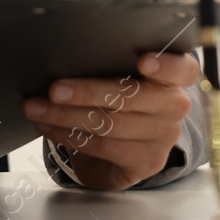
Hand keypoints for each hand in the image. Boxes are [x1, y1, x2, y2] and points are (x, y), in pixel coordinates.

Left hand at [24, 51, 197, 190]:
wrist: (129, 147)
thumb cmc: (123, 98)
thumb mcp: (126, 77)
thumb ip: (113, 65)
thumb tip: (67, 57)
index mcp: (175, 77)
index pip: (183, 69)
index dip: (165, 65)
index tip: (143, 61)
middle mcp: (175, 106)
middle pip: (131, 96)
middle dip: (87, 92)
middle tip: (54, 89)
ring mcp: (163, 137)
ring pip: (110, 124)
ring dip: (66, 116)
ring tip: (37, 108)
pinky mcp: (146, 162)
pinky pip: (102, 146)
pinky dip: (69, 135)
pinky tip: (49, 125)